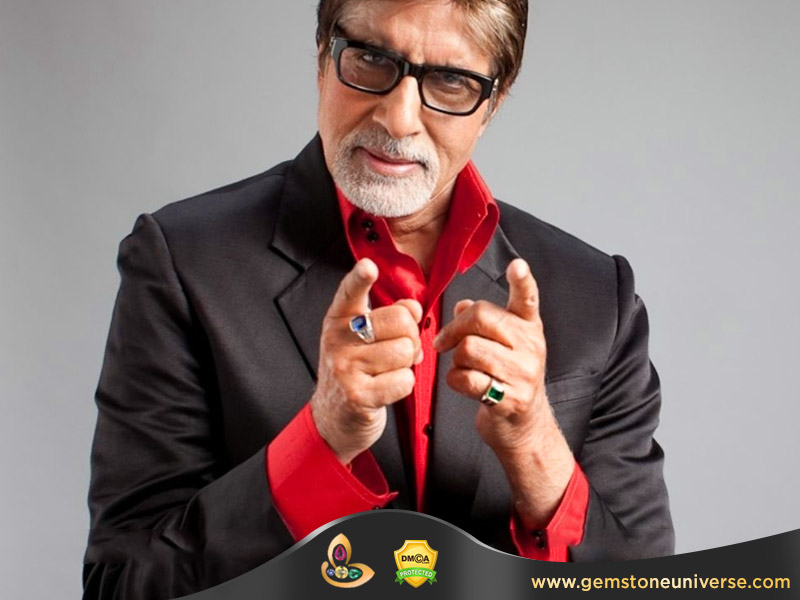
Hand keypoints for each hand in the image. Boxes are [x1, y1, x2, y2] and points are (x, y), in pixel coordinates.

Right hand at [310, 258, 422, 464]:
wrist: (334, 417)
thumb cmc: (354, 371)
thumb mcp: (361, 338)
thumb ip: (388, 316)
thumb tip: (413, 306)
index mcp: (339, 320)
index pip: (349, 292)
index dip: (360, 278)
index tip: (368, 266)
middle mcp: (338, 341)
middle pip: (399, 321)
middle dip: (410, 336)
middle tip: (398, 350)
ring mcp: (345, 368)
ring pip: (405, 351)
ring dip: (407, 363)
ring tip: (389, 370)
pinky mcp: (358, 396)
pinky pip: (404, 380)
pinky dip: (404, 385)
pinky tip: (387, 388)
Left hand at [433, 258, 573, 525]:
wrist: (524, 428)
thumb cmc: (505, 380)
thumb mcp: (501, 348)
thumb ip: (482, 324)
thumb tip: (462, 305)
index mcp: (529, 328)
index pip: (528, 299)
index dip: (522, 281)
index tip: (517, 264)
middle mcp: (531, 347)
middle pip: (481, 318)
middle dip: (453, 329)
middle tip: (442, 342)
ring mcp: (524, 374)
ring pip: (469, 349)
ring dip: (455, 360)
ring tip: (462, 368)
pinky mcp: (511, 399)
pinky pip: (466, 379)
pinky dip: (455, 381)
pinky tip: (464, 385)